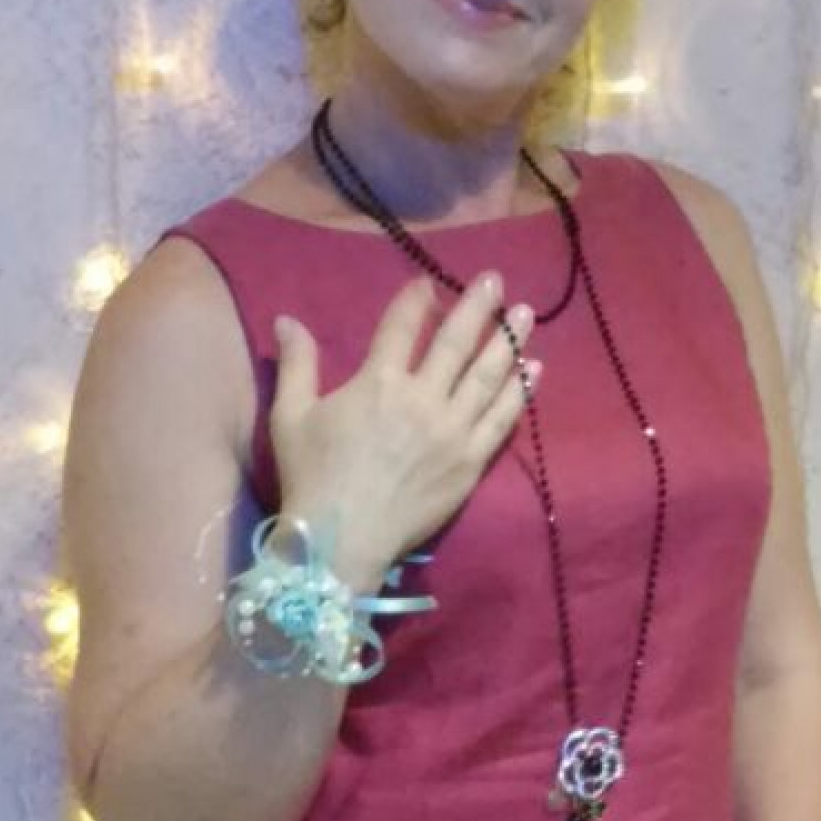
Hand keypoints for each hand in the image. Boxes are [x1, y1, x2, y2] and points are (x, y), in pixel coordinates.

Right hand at [270, 273, 538, 574]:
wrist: (341, 541)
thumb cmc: (312, 476)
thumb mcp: (290, 416)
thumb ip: (297, 364)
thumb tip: (286, 319)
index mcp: (378, 383)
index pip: (403, 328)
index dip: (416, 300)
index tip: (427, 282)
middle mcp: (422, 399)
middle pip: (457, 342)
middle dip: (477, 307)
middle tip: (495, 280)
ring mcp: (452, 431)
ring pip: (488, 376)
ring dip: (508, 341)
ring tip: (525, 314)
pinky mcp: (470, 463)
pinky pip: (502, 420)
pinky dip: (519, 392)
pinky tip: (534, 369)